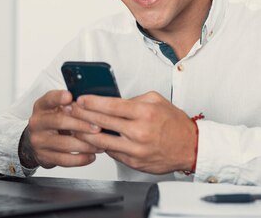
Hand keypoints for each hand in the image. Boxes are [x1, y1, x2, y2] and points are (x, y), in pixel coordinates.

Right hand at [19, 90, 102, 168]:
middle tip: (98, 128)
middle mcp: (37, 122)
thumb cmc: (54, 122)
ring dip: (85, 145)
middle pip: (60, 121)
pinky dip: (80, 159)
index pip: (49, 99)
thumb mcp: (57, 108)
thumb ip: (71, 105)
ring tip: (100, 145)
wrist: (37, 141)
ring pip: (64, 143)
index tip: (70, 97)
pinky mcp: (43, 156)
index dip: (59, 97)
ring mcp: (38, 140)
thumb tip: (93, 104)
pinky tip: (91, 156)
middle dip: (82, 125)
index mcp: (41, 106)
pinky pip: (64, 160)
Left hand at [70, 91, 196, 173]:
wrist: (190, 147)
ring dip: (85, 132)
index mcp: (144, 113)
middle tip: (70, 110)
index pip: (111, 106)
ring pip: (101, 141)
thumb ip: (134, 98)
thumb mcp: (157, 101)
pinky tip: (90, 139)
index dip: (92, 102)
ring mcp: (135, 149)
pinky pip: (111, 152)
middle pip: (102, 122)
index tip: (80, 99)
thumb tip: (113, 100)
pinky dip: (99, 145)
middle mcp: (139, 132)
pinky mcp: (134, 162)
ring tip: (74, 125)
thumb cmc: (174, 123)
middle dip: (82, 114)